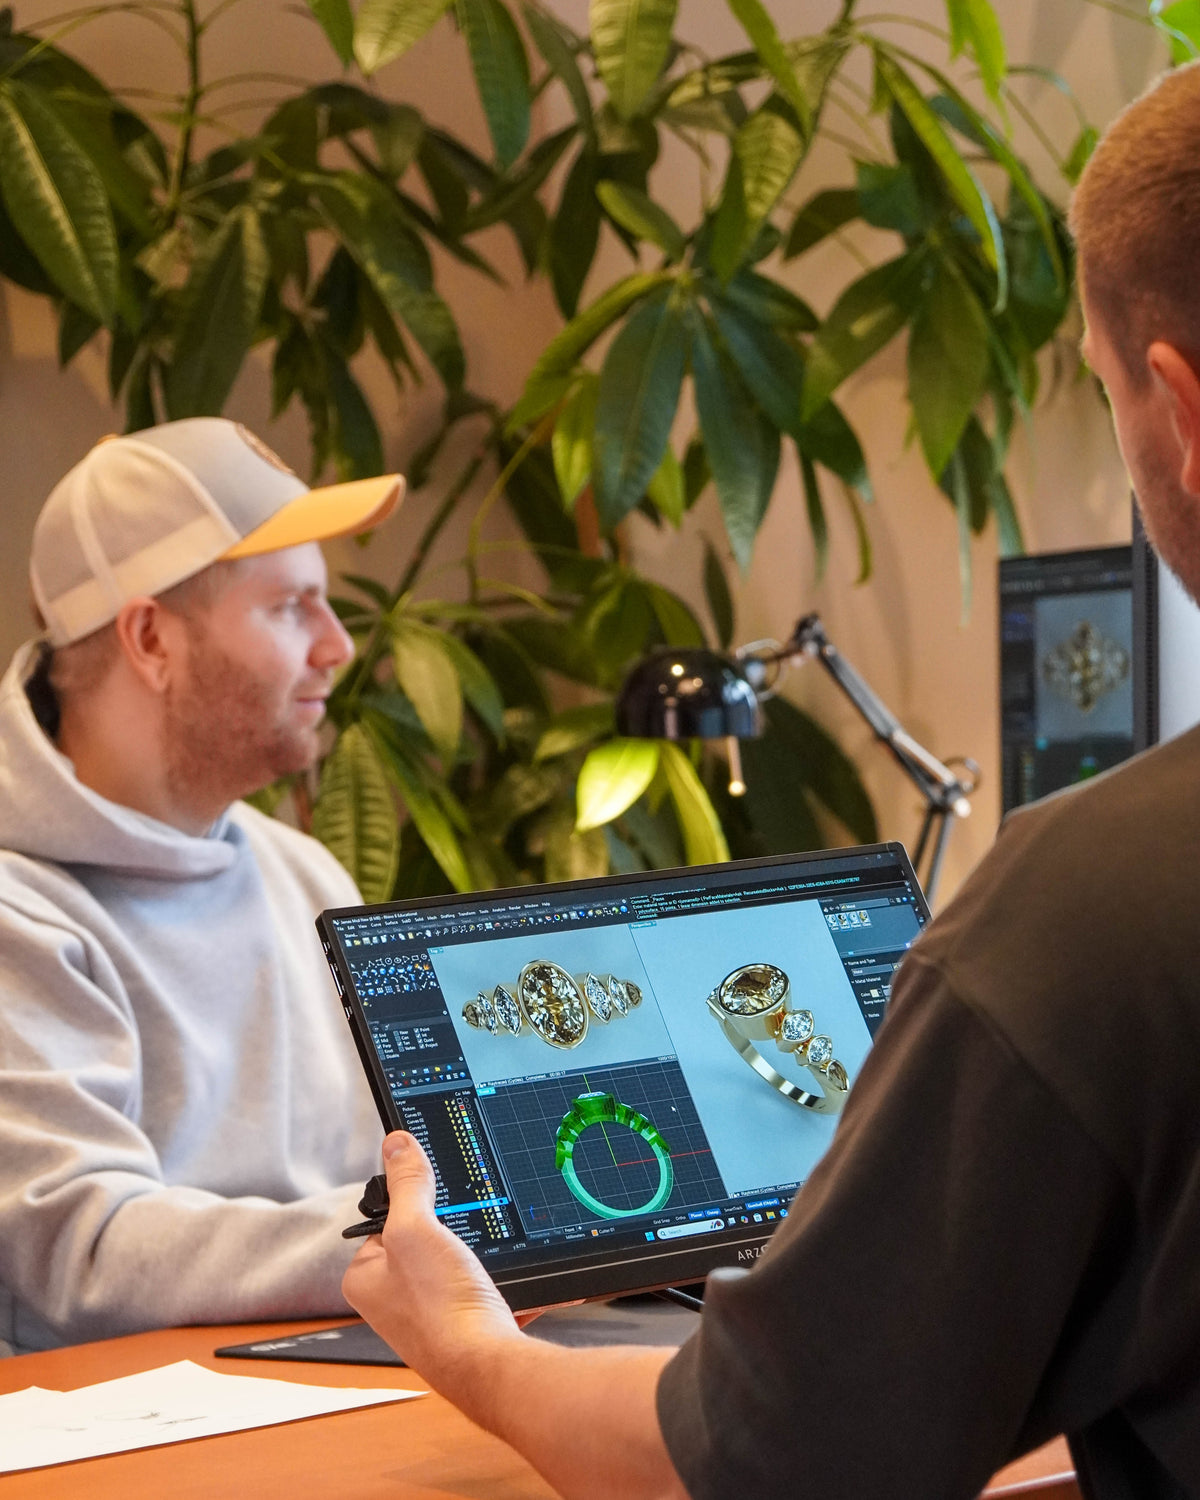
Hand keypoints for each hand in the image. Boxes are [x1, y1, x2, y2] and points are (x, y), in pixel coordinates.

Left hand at [342, 1132, 522, 1391]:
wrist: (487, 1366)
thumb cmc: (439, 1309)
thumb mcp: (415, 1229)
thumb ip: (405, 1184)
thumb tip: (396, 1143)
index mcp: (363, 1279)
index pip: (385, 1220)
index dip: (413, 1205)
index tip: (435, 1204)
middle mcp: (389, 1302)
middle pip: (424, 1240)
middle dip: (452, 1234)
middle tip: (463, 1242)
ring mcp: (425, 1317)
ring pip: (455, 1264)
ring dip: (477, 1259)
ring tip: (479, 1269)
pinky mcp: (459, 1328)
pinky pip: (479, 1289)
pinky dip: (495, 1283)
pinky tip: (501, 1287)